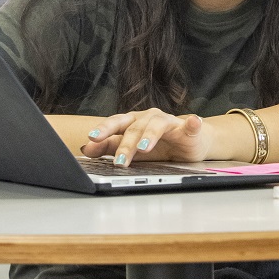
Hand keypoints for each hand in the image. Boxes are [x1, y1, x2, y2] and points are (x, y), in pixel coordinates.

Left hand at [81, 109, 208, 167]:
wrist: (190, 144)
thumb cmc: (159, 146)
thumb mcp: (132, 150)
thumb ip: (109, 147)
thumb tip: (86, 148)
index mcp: (134, 121)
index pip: (116, 123)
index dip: (105, 129)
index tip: (92, 138)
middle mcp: (149, 118)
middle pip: (135, 127)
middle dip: (126, 144)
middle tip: (119, 160)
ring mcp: (169, 121)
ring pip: (157, 125)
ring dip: (150, 135)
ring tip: (144, 147)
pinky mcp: (189, 129)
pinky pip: (191, 125)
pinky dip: (192, 123)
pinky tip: (192, 122)